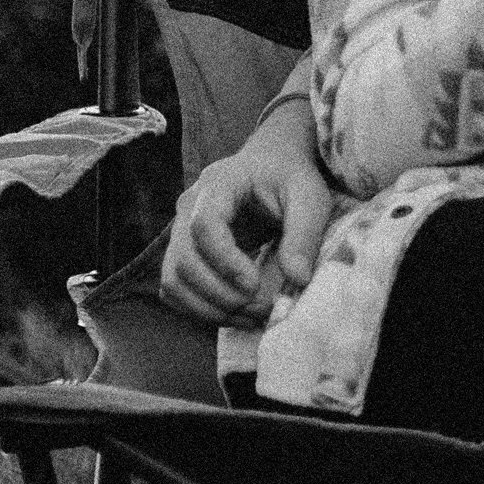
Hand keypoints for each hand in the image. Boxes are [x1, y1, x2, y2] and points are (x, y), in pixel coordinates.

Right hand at [160, 103, 332, 320]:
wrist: (270, 166)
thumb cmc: (290, 177)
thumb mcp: (309, 196)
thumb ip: (304, 234)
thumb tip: (297, 279)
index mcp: (217, 184)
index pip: (204, 225)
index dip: (225, 260)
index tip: (254, 283)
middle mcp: (188, 208)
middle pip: (184, 259)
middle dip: (220, 293)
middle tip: (260, 307)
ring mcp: (180, 232)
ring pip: (174, 280)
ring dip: (209, 308)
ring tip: (252, 317)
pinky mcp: (183, 253)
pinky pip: (176, 289)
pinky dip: (201, 310)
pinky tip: (238, 315)